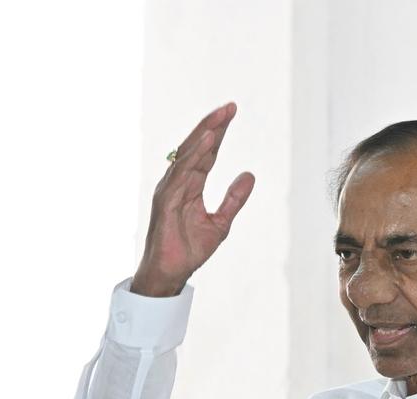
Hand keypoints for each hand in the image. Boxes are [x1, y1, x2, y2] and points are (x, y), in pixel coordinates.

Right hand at [130, 102, 254, 297]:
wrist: (171, 273)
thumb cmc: (189, 251)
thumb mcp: (221, 223)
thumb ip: (234, 199)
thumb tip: (250, 175)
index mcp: (190, 186)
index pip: (206, 153)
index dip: (219, 133)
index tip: (232, 113)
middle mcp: (178, 183)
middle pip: (196, 147)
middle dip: (213, 126)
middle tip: (230, 107)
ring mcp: (170, 190)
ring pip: (187, 154)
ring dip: (204, 134)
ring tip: (220, 118)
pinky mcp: (166, 200)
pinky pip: (181, 172)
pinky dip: (194, 155)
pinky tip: (207, 141)